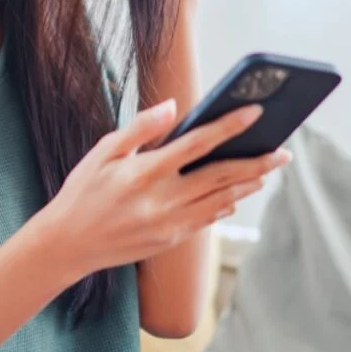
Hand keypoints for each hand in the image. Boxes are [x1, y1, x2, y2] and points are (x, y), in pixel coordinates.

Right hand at [27, 98, 289, 279]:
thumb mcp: (102, 153)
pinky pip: (208, 219)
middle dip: (257, 161)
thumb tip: (174, 107)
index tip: (255, 112)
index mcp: (143, 172)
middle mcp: (161, 199)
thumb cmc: (83, 192)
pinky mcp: (170, 239)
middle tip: (283, 151)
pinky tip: (236, 193)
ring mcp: (169, 223)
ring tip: (267, 169)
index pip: (196, 143)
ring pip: (222, 200)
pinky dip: (226, 204)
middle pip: (222, 176)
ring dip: (248, 183)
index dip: (229, 126)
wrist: (67, 244)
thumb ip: (140, 128)